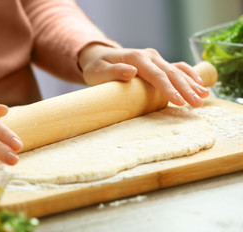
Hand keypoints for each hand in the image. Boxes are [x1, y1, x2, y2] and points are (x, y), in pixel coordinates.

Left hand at [78, 44, 209, 106]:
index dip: (168, 88)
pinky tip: (199, 84)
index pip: (156, 74)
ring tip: (204, 97)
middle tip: (197, 104)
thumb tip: (132, 71)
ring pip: (177, 70)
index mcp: (136, 58)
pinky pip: (176, 67)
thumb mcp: (99, 71)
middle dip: (185, 89)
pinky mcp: (157, 63)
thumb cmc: (97, 68)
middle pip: (171, 73)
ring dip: (191, 83)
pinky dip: (189, 75)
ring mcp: (155, 58)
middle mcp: (149, 56)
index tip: (178, 101)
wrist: (99, 57)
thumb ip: (114, 72)